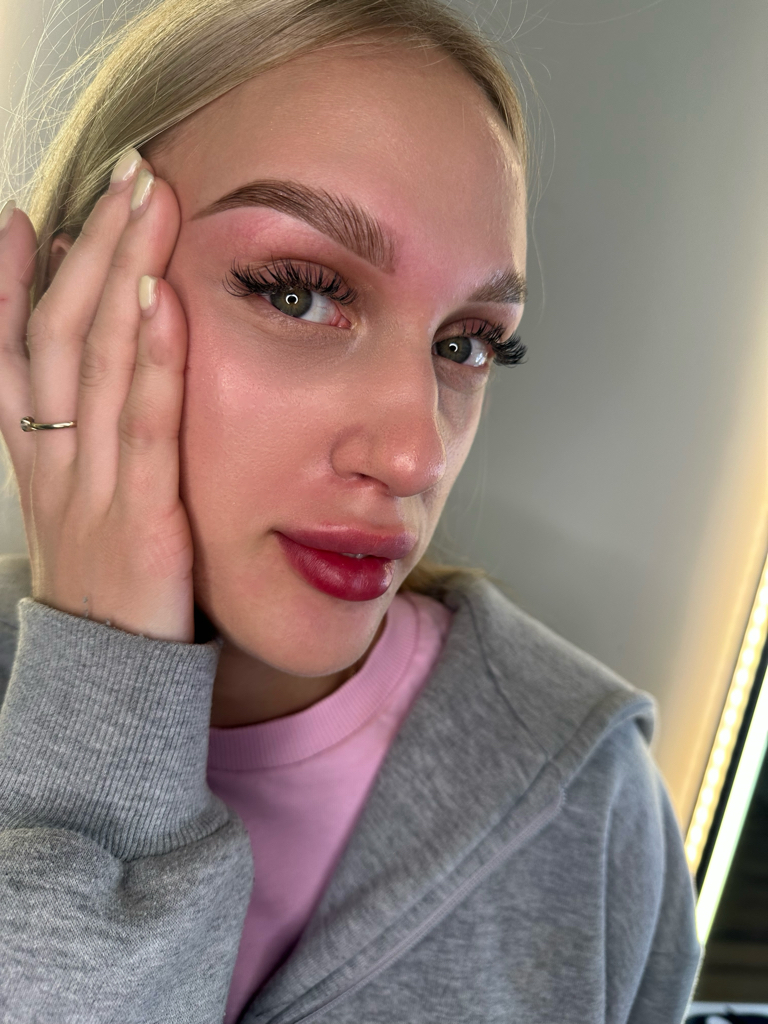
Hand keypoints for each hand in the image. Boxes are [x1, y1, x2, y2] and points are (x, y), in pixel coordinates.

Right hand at [0, 151, 195, 642]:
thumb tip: (105, 389)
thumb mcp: (79, 514)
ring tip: (140, 204)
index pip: (9, 355)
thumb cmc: (106, 592)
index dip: (6, 284)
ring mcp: (92, 487)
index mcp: (37, 461)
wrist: (108, 686)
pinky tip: (160, 300)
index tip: (19, 215)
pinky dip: (149, 360)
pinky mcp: (142, 517)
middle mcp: (54, 462)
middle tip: (119, 176)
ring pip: (94, 363)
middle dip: (85, 250)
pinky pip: (143, 426)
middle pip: (58, 335)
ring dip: (116, 276)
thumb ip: (85, 451)